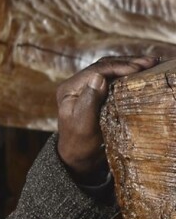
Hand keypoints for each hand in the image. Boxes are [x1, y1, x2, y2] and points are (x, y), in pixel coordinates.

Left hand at [56, 55, 158, 180]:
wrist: (79, 156)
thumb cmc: (80, 144)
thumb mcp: (84, 125)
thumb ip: (89, 101)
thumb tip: (99, 77)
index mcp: (68, 89)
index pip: (96, 71)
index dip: (118, 67)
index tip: (139, 69)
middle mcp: (75, 85)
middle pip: (103, 66)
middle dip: (128, 62)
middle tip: (150, 62)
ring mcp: (85, 87)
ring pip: (109, 69)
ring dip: (130, 65)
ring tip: (150, 64)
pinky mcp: (95, 92)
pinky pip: (112, 77)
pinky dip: (127, 73)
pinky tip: (142, 72)